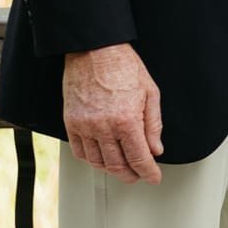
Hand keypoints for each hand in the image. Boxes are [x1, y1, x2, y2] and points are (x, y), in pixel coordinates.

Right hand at [63, 43, 164, 183]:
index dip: (148, 172)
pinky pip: (79, 151)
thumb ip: (153, 124)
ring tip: (122, 168)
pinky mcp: (71, 122)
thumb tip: (155, 148)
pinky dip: (91, 160)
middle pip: (117, 165)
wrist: (95, 50)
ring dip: (111, 169)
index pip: (139, 158)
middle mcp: (104, 127)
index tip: (153, 177)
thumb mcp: (150, 92)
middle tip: (139, 175)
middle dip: (131, 175)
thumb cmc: (123, 66)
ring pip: (97, 162)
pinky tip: (101, 158)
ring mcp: (85, 126)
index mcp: (127, 120)